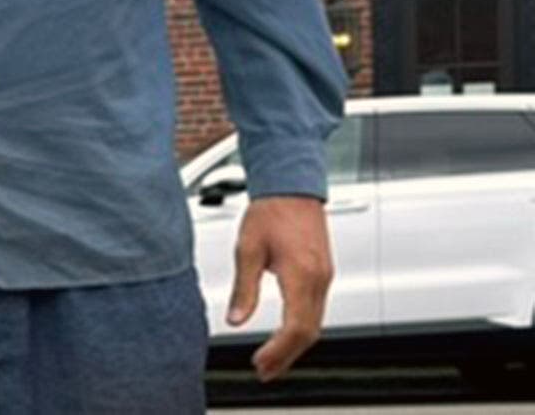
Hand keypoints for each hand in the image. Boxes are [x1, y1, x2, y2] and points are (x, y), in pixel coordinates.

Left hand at [227, 195, 331, 381]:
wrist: (292, 188)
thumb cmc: (270, 212)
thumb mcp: (247, 250)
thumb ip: (243, 288)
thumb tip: (234, 320)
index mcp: (301, 274)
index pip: (296, 327)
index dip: (278, 350)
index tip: (260, 363)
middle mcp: (319, 280)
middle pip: (309, 332)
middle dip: (287, 356)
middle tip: (264, 371)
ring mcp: (325, 278)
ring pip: (315, 324)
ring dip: (295, 346)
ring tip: (272, 361)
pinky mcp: (323, 274)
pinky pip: (316, 311)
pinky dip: (301, 329)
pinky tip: (286, 337)